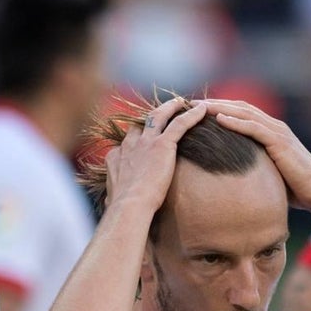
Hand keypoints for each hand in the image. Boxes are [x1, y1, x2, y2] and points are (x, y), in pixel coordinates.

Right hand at [104, 97, 207, 214]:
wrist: (130, 205)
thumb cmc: (122, 208)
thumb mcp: (111, 197)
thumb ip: (112, 194)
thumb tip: (109, 201)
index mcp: (117, 156)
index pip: (127, 142)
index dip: (136, 138)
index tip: (144, 138)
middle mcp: (130, 145)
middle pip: (142, 123)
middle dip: (153, 116)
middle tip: (164, 110)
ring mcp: (146, 143)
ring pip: (160, 116)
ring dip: (171, 107)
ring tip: (182, 102)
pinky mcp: (162, 145)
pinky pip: (179, 124)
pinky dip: (191, 115)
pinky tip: (202, 109)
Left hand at [199, 98, 310, 214]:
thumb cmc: (297, 190)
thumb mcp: (270, 174)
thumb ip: (254, 167)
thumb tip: (233, 178)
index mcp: (271, 132)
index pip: (240, 113)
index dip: (218, 109)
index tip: (195, 111)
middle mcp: (274, 127)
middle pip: (238, 107)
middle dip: (214, 103)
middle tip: (189, 103)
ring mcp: (278, 133)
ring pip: (244, 113)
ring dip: (219, 108)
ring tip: (197, 107)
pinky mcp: (280, 143)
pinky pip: (254, 127)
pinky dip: (235, 122)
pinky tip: (218, 119)